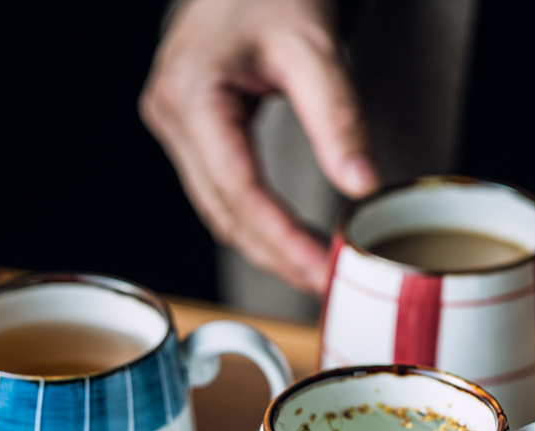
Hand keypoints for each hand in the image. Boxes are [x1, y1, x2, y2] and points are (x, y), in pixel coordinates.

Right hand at [139, 0, 380, 294]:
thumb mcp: (313, 44)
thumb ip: (338, 117)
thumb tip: (362, 186)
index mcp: (191, 94)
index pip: (239, 191)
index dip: (282, 240)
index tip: (322, 270)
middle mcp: (172, 117)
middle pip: (225, 214)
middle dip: (276, 256)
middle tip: (325, 282)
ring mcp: (175, 128)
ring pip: (219, 213)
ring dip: (267, 247)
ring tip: (313, 268)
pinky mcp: (190, 134)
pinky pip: (222, 195)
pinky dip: (257, 224)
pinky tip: (288, 239)